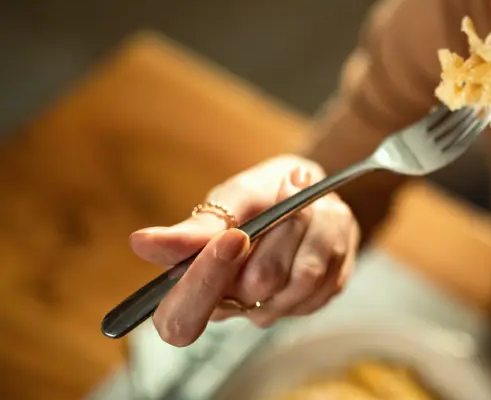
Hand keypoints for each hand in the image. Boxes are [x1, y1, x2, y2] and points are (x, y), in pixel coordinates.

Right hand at [130, 155, 358, 346]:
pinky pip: (330, 274)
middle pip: (258, 285)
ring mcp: (276, 307)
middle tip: (287, 188)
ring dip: (312, 226)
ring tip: (308, 198)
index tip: (232, 237)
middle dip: (280, 230)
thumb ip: (197, 228)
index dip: (204, 282)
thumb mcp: (230, 198)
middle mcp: (233, 305)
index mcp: (194, 285)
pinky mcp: (313, 301)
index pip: (180, 320)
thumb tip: (142, 244)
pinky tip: (323, 219)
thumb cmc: (260, 194)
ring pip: (303, 277)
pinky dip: (333, 236)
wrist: (310, 190)